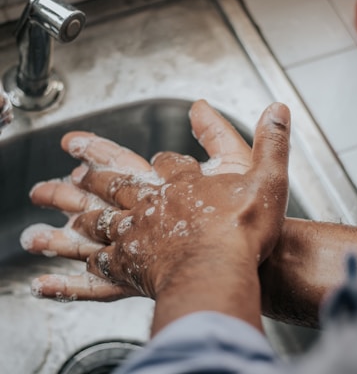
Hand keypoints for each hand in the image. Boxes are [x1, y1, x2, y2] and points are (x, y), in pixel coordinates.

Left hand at [22, 100, 289, 305]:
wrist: (219, 270)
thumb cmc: (243, 229)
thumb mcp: (268, 177)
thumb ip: (272, 141)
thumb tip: (277, 108)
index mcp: (183, 182)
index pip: (167, 162)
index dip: (164, 160)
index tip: (158, 159)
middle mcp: (155, 202)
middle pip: (118, 181)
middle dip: (95, 170)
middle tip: (71, 161)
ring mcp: (139, 232)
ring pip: (101, 214)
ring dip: (80, 205)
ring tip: (58, 198)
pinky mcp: (133, 263)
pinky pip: (106, 257)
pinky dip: (95, 255)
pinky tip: (87, 257)